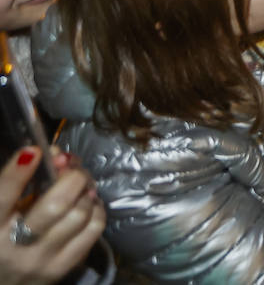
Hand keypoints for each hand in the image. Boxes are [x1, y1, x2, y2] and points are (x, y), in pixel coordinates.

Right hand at [0, 148, 105, 284]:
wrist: (3, 282)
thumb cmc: (0, 239)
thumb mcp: (0, 212)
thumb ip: (16, 185)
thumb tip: (51, 153)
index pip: (3, 198)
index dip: (18, 173)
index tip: (34, 150)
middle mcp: (15, 247)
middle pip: (55, 205)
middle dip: (71, 177)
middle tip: (71, 166)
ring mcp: (42, 260)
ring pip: (80, 215)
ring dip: (86, 191)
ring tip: (81, 185)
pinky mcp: (63, 268)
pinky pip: (93, 230)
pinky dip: (95, 209)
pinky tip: (87, 204)